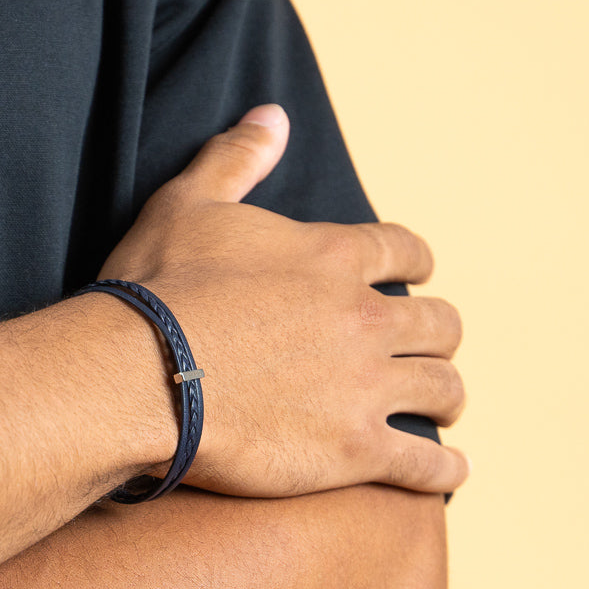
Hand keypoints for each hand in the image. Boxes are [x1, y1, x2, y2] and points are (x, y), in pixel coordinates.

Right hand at [98, 106, 468, 496]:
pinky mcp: (355, 449)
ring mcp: (365, 386)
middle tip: (428, 351)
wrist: (138, 376)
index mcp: (333, 257)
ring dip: (448, 397)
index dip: (417, 263)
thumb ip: (236, 156)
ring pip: (444, 388)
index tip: (417, 276)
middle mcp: (365, 317)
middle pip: (439, 323)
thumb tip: (273, 114)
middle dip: (439, 336)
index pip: (406, 251)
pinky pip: (426, 465)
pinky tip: (451, 474)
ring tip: (443, 410)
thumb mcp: (187, 203)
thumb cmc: (156, 290)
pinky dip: (445, 471)